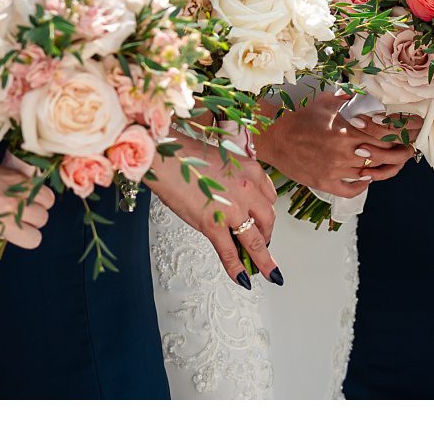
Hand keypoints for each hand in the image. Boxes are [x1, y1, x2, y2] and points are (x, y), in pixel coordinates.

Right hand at [149, 139, 279, 285]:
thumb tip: (229, 194)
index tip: (263, 221)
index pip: (269, 197)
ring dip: (264, 259)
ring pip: (255, 241)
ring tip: (269, 273)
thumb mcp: (221, 158)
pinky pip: (229, 253)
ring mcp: (232, 209)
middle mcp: (247, 189)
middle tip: (263, 247)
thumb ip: (232, 176)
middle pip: (268, 219)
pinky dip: (237, 269)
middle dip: (267, 237)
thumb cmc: (184, 154)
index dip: (266, 213)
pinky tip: (242, 278)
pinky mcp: (213, 225)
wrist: (164, 156)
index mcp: (250, 170)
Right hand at [256, 95, 418, 196]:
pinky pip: (352, 189)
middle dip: (402, 152)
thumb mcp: (326, 102)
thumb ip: (349, 98)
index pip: (385, 133)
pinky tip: (365, 179)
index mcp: (346, 130)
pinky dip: (362, 186)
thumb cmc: (301, 119)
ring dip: (385, 168)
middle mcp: (343, 151)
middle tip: (409, 149)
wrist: (275, 138)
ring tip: (392, 163)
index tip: (412, 130)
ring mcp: (335, 170)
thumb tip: (367, 95)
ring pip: (371, 173)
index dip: (403, 132)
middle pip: (384, 155)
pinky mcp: (325, 183)